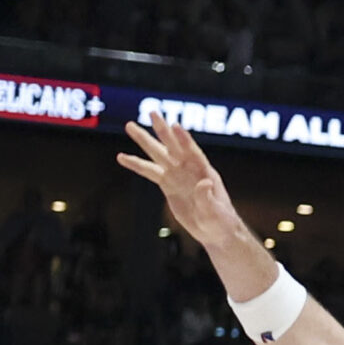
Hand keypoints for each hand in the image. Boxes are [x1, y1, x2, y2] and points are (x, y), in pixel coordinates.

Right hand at [115, 115, 247, 251]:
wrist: (215, 232)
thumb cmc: (221, 222)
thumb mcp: (216, 213)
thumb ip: (208, 198)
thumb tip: (205, 183)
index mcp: (205, 173)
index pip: (194, 153)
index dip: (185, 140)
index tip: (175, 126)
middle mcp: (190, 170)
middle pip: (174, 147)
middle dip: (163, 131)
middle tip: (152, 113)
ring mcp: (178, 176)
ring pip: (159, 155)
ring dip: (145, 141)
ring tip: (129, 125)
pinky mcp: (168, 186)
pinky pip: (150, 172)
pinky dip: (136, 165)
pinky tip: (122, 157)